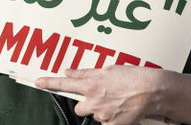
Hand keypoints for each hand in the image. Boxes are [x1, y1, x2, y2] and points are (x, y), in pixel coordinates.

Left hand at [36, 66, 168, 124]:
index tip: (38, 82)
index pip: (64, 83)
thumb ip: (87, 73)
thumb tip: (70, 71)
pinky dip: (112, 119)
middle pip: (80, 107)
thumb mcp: (108, 69)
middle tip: (101, 98)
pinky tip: (121, 111)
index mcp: (91, 83)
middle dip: (87, 104)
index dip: (49, 83)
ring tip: (117, 102)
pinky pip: (106, 123)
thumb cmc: (133, 77)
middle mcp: (94, 99)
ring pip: (95, 115)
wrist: (152, 91)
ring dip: (102, 111)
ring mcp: (102, 113)